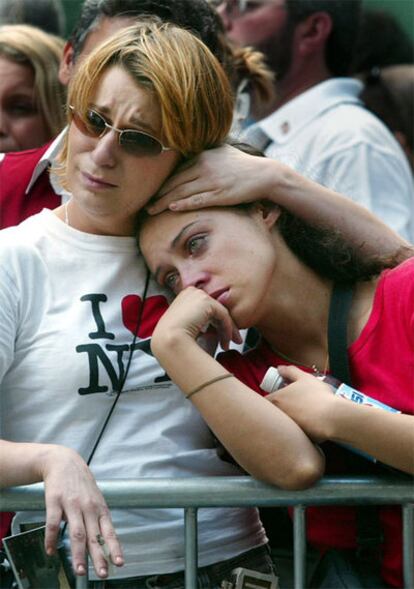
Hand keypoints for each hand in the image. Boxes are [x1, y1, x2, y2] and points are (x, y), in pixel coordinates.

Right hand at [42, 446, 122, 577]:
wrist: (63, 461)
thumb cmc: (81, 483)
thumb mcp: (95, 498)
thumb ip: (98, 519)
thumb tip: (104, 541)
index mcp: (99, 508)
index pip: (109, 531)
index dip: (114, 547)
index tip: (119, 563)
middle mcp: (88, 507)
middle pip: (94, 536)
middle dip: (99, 557)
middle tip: (102, 574)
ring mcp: (72, 504)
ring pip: (76, 533)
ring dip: (78, 554)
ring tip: (79, 570)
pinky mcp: (55, 501)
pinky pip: (52, 524)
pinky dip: (51, 539)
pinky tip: (50, 550)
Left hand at [146, 145, 270, 213]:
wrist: (264, 175)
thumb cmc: (243, 165)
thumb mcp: (222, 152)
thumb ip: (206, 153)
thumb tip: (192, 155)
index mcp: (202, 156)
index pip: (176, 171)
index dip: (161, 183)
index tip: (150, 192)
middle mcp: (205, 166)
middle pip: (175, 182)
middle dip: (158, 194)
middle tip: (144, 204)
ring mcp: (212, 181)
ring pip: (182, 192)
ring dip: (164, 202)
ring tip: (151, 210)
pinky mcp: (220, 194)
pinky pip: (197, 200)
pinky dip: (183, 204)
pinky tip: (171, 208)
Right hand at [151, 286, 241, 356]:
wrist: (168, 340)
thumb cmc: (172, 339)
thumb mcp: (185, 326)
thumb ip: (198, 322)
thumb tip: (214, 330)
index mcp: (184, 296)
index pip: (205, 308)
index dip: (214, 323)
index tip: (219, 337)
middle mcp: (191, 292)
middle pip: (214, 310)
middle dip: (223, 326)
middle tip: (227, 341)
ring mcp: (198, 295)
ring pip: (220, 313)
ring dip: (227, 330)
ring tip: (227, 344)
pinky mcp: (206, 301)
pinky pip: (223, 316)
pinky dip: (227, 330)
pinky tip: (226, 341)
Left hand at [266, 365, 340, 441]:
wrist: (333, 417)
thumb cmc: (318, 396)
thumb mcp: (304, 378)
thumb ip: (290, 371)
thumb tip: (279, 368)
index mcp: (276, 400)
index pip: (263, 401)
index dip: (270, 398)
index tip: (278, 396)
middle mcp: (277, 415)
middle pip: (271, 414)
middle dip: (277, 410)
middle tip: (291, 405)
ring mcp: (286, 428)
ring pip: (281, 424)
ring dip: (288, 419)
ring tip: (302, 414)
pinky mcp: (296, 438)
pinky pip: (292, 434)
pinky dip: (298, 429)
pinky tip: (308, 424)